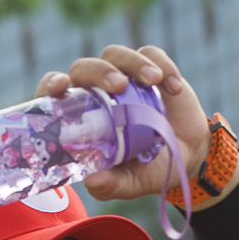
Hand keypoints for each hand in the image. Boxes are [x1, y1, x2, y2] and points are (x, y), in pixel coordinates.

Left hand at [36, 46, 211, 203]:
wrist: (187, 156)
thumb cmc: (148, 168)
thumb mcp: (131, 182)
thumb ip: (112, 185)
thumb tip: (94, 182)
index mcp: (81, 117)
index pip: (55, 93)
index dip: (51, 84)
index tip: (61, 84)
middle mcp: (97, 92)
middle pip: (84, 68)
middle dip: (99, 71)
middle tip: (119, 86)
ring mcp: (124, 76)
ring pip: (115, 55)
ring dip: (133, 63)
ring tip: (153, 81)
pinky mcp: (151, 68)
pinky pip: (151, 54)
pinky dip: (163, 66)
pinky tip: (173, 89)